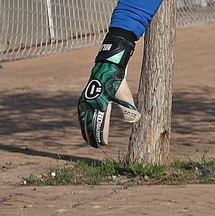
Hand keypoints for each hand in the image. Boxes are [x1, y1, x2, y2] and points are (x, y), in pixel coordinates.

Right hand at [78, 28, 140, 147]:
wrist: (107, 69)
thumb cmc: (118, 84)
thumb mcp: (125, 96)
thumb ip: (129, 109)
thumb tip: (134, 120)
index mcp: (101, 104)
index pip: (100, 124)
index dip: (101, 135)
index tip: (103, 144)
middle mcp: (90, 104)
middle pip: (89, 124)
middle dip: (92, 136)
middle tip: (96, 146)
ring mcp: (85, 101)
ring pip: (83, 120)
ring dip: (85, 130)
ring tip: (88, 139)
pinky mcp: (83, 99)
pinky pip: (81, 114)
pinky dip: (82, 122)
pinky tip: (84, 126)